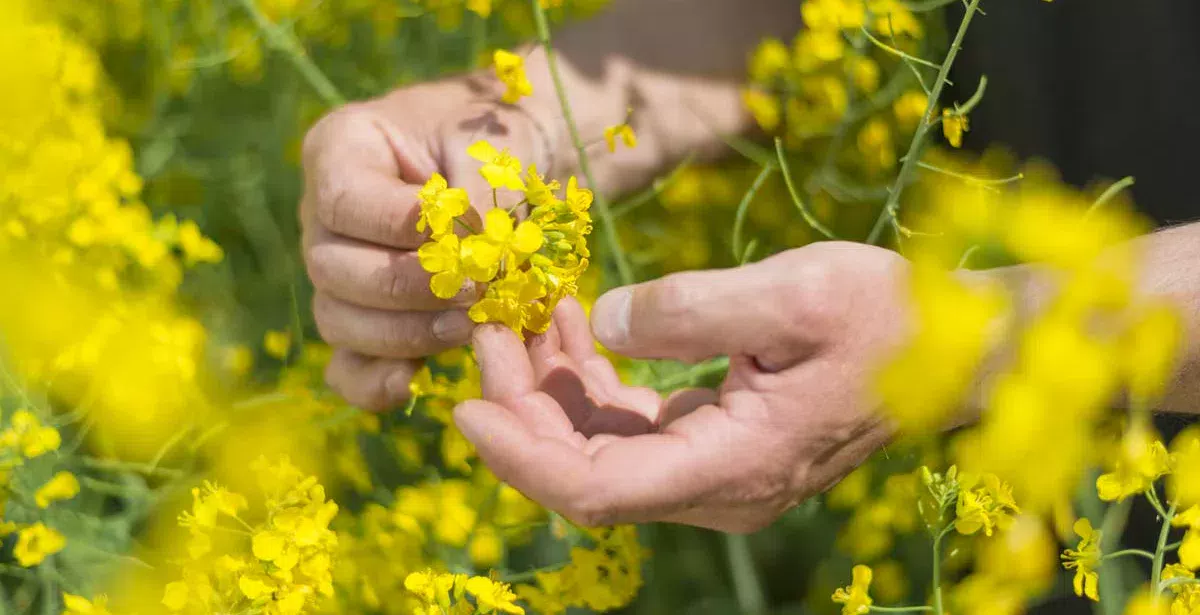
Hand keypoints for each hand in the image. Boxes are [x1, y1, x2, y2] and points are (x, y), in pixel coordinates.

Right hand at [300, 80, 552, 409]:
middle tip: (477, 289)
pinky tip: (415, 380)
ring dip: (407, 332)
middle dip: (409, 287)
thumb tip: (471, 257)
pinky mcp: (364, 326)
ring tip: (473, 324)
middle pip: (333, 270)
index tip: (465, 229)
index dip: (399, 226)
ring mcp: (337, 276)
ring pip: (340, 321)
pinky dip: (375, 381)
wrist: (517, 162)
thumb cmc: (497, 136)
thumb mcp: (491, 143)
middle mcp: (323, 218)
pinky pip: (348, 367)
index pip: (344, 201)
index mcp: (341, 150)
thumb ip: (476, 192)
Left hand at [456, 242, 908, 531]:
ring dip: (552, 385)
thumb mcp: (793, 294)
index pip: (595, 490)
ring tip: (524, 309)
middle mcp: (717, 486)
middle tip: (489, 322)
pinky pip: (632, 425)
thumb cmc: (886, 317)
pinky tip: (575, 323)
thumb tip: (604, 321)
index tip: (465, 405)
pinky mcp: (717, 441)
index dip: (521, 454)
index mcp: (733, 466)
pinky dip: (594, 379)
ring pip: (601, 447)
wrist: (956, 343)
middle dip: (524, 403)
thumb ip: (692, 310)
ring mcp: (716, 469)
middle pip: (585, 469)